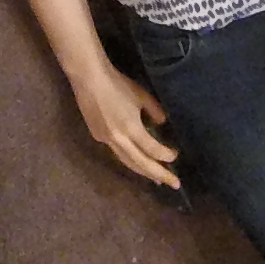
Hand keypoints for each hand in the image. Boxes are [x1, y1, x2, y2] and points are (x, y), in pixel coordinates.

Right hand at [69, 62, 179, 188]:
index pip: (152, 149)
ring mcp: (106, 140)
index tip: (175, 156)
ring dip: (143, 171)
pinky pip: (117, 153)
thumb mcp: (141, 95)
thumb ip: (154, 111)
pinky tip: (135, 160)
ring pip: (127, 162)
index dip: (166, 154)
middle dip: (159, 174)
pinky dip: (129, 159)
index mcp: (131, 129)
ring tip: (156, 179)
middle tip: (174, 184)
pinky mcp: (97, 136)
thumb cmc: (117, 84)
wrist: (88, 79)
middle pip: (141, 163)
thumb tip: (162, 123)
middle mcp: (118, 140)